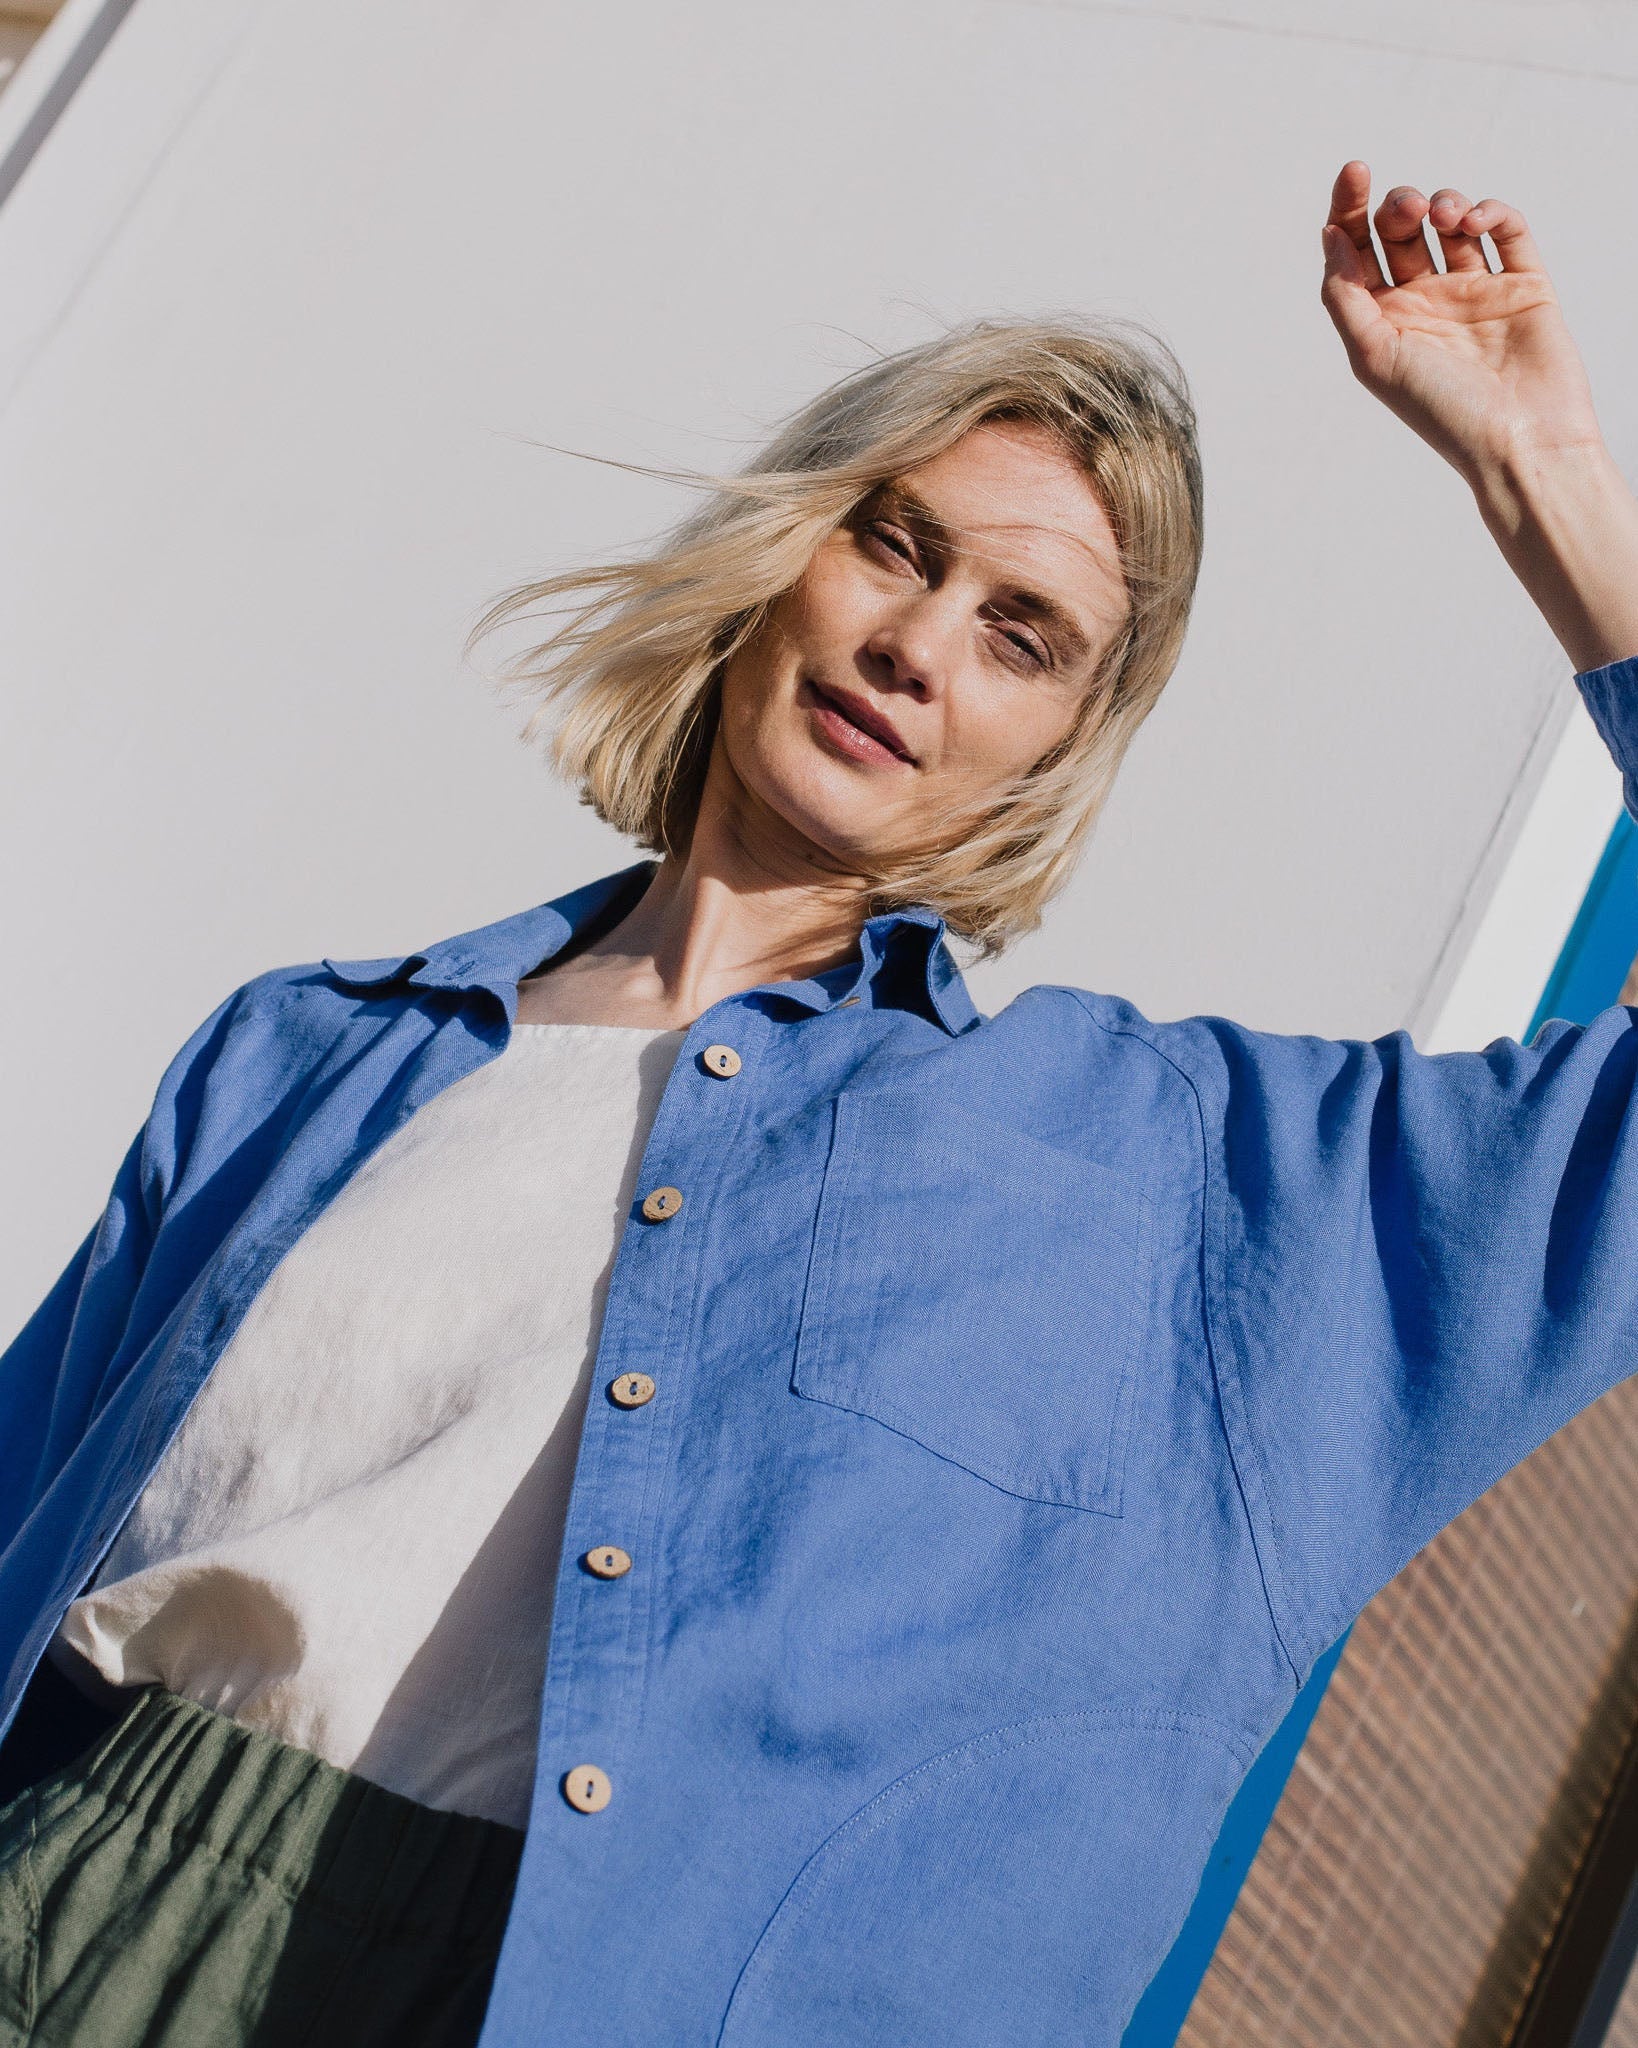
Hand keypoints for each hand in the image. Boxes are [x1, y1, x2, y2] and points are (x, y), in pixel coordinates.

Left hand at [1319, 161, 1603, 487]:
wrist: (1520, 441)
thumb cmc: (1440, 410)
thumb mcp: (1373, 355)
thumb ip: (1344, 295)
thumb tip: (1329, 234)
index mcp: (1382, 320)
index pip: (1356, 250)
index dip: (1349, 205)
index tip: (1353, 170)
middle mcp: (1425, 302)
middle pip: (1401, 229)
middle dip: (1398, 205)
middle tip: (1408, 211)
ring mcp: (1475, 291)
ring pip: (1452, 221)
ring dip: (1444, 202)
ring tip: (1446, 216)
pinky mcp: (1523, 285)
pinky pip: (1507, 230)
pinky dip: (1492, 211)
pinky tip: (1477, 220)